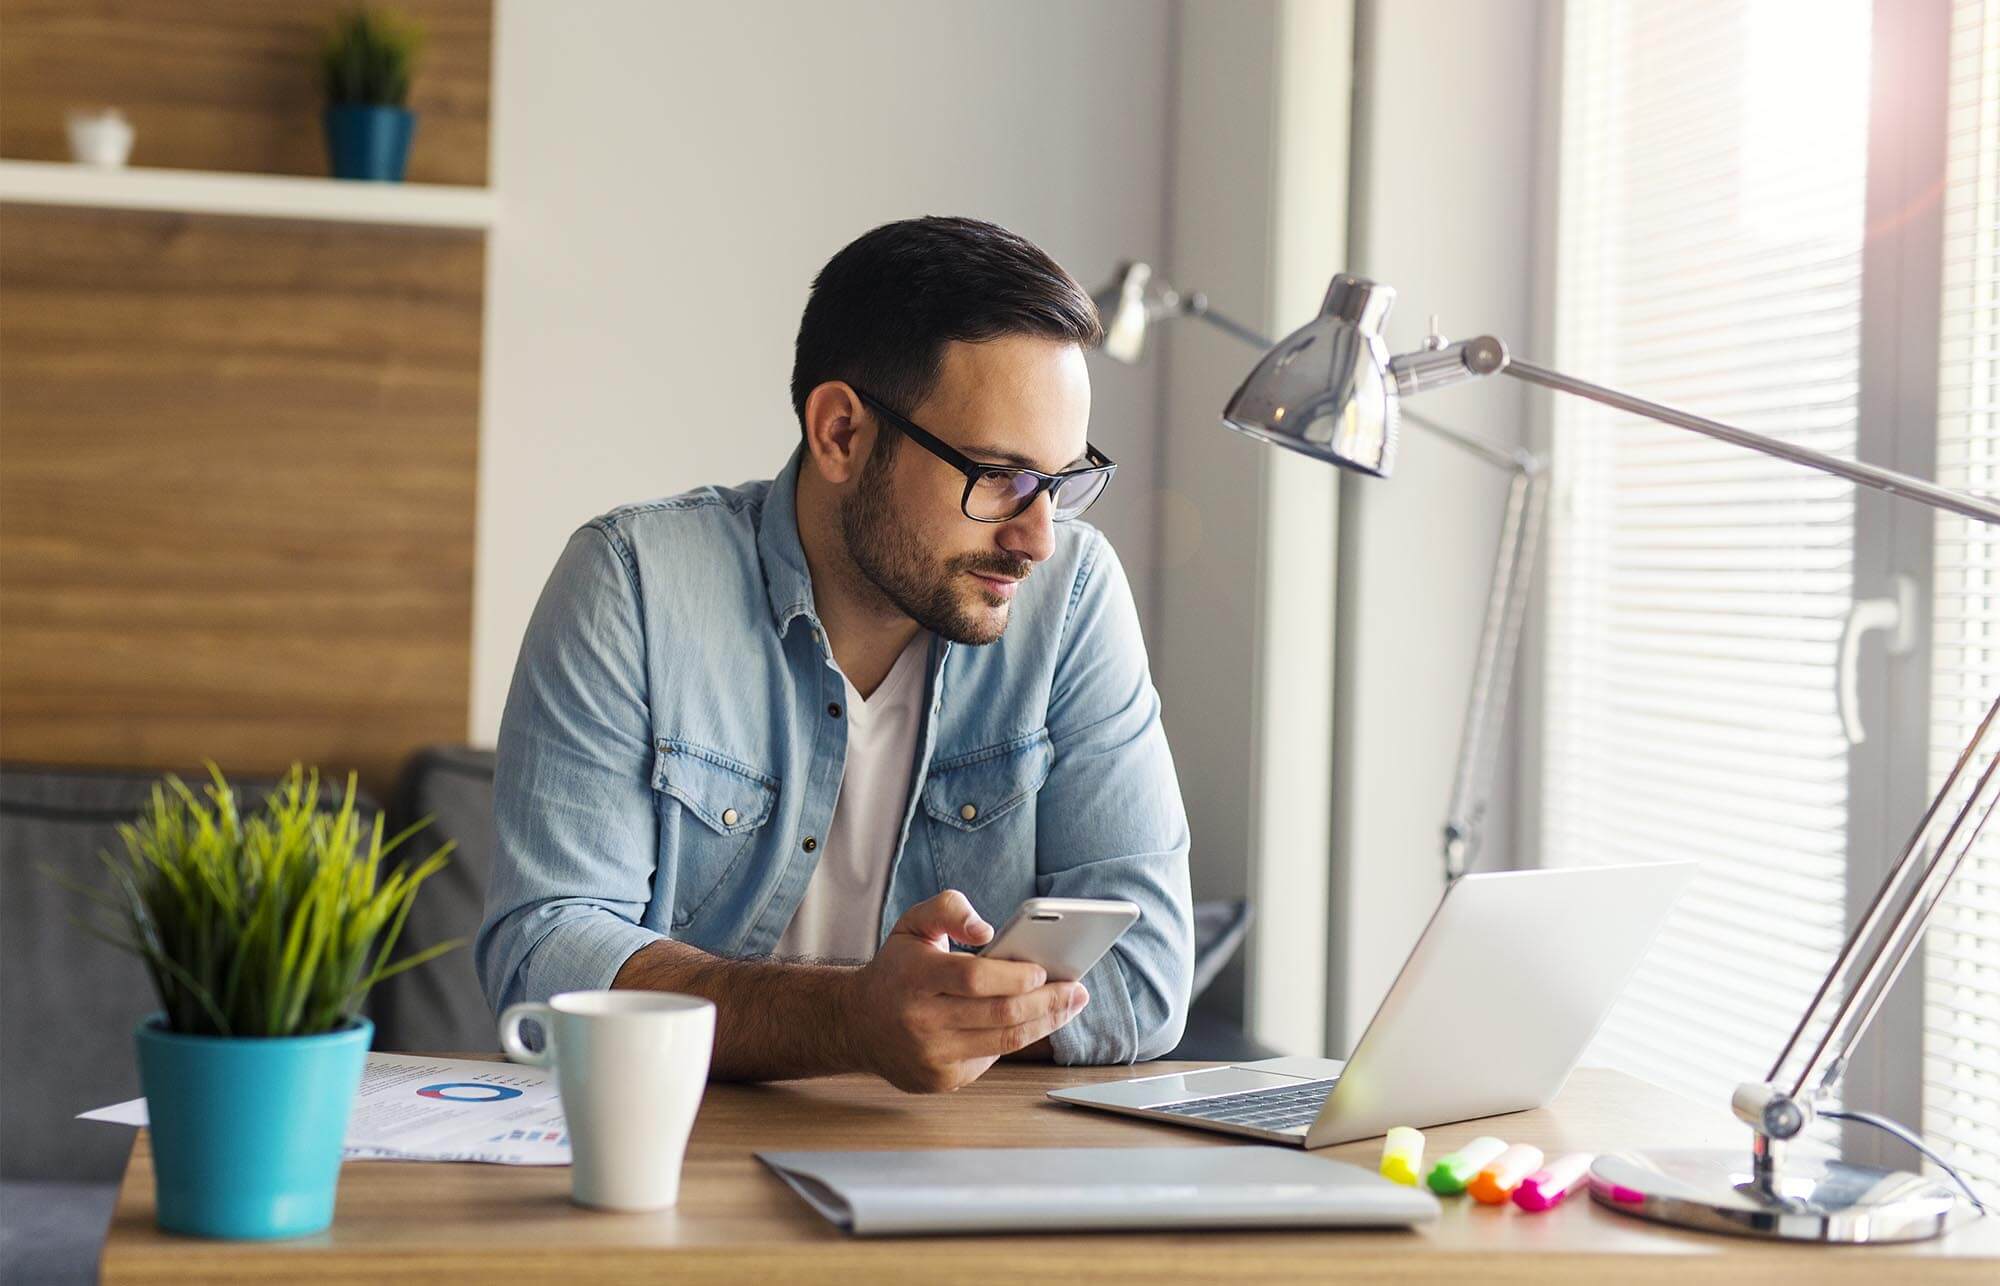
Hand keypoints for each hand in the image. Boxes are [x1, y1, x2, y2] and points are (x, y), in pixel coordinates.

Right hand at [840, 890, 1087, 1092]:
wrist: (857, 1024)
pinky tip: (1036, 1022)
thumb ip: (949, 909)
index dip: (1015, 976)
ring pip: (1004, 1042)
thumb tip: (987, 930)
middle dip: (1047, 1002)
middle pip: (1000, 1013)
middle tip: (1077, 990)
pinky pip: (992, 1059)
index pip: (974, 978)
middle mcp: (921, 1020)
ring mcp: (931, 1055)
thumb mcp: (912, 925)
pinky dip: (1018, 1039)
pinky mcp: (941, 1079)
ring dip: (1045, 1023)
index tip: (1044, 970)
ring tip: (1070, 1005)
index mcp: (914, 978)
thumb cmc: (896, 969)